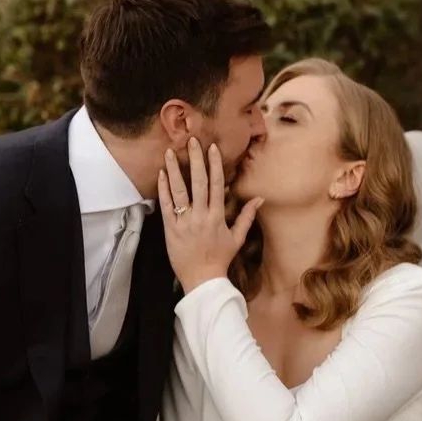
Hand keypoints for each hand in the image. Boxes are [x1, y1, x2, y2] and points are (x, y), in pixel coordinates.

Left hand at [157, 137, 262, 292]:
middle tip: (191, 140)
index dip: (214, 165)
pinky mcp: (171, 229)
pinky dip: (164, 189)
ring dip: (174, 170)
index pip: (217, 185)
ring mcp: (185, 221)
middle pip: (199, 182)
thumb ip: (246, 217)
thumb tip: (259, 199)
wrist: (202, 280)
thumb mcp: (236, 238)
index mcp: (218, 216)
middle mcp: (201, 215)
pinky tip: (162, 174)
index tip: (212, 148)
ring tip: (169, 152)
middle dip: (195, 159)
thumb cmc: (220, 259)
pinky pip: (166, 205)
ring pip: (179, 191)